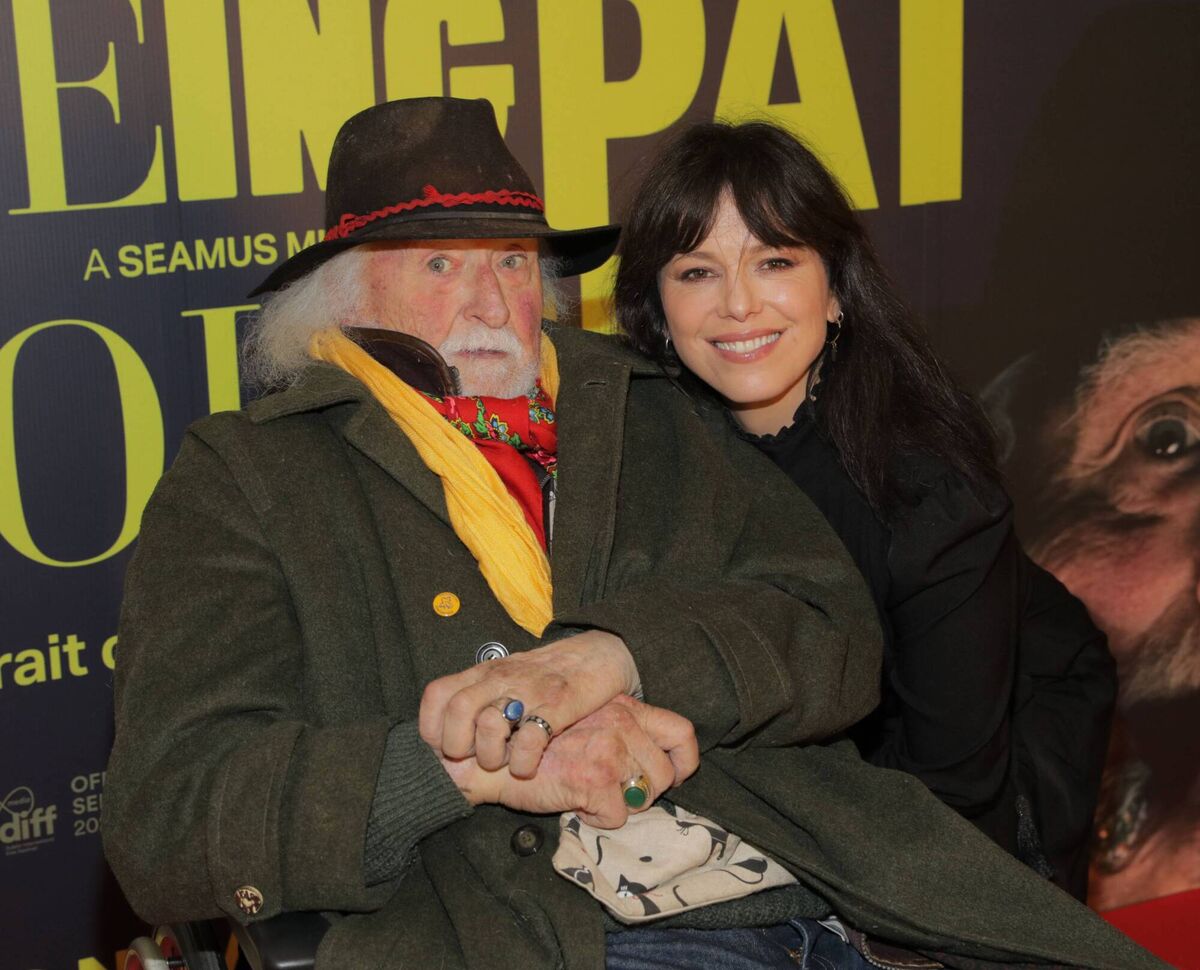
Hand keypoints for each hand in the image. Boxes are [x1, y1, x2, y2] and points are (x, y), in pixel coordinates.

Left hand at [421, 630, 638, 777]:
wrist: (601, 653)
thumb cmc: (548, 674)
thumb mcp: (507, 677)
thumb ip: (478, 698)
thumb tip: (444, 738)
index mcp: (485, 672)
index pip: (437, 694)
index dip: (432, 728)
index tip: (445, 749)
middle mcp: (503, 678)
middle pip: (458, 710)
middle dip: (458, 746)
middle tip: (475, 759)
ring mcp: (531, 691)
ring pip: (490, 723)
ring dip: (491, 755)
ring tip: (504, 762)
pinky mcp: (560, 705)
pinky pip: (530, 739)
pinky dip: (523, 763)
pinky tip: (528, 766)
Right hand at [441, 696, 698, 827]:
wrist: (490, 756)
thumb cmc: (536, 745)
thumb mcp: (584, 724)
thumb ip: (619, 732)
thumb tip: (654, 766)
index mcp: (622, 706)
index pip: (681, 731)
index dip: (685, 761)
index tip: (675, 777)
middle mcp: (620, 721)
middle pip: (665, 774)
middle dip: (643, 793)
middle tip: (613, 794)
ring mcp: (609, 748)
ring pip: (644, 797)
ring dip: (619, 805)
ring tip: (590, 794)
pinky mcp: (594, 777)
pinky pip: (617, 817)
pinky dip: (596, 819)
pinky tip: (575, 803)